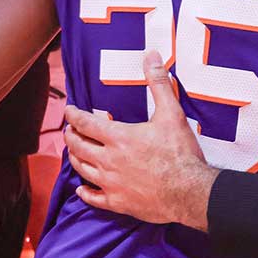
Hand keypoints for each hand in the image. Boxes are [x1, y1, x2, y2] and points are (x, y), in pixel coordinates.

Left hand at [63, 51, 217, 230]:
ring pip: (82, 170)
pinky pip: (93, 198)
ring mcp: (111, 183)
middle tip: (70, 130)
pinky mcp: (118, 202)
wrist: (189, 191)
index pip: (86, 123)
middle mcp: (108, 161)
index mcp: (118, 137)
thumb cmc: (180, 153)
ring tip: (74, 152)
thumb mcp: (171, 113)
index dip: (74, 115)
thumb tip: (151, 55)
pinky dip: (84, 192)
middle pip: (78, 147)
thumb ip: (158, 83)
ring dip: (74, 159)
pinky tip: (82, 190)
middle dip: (71, 136)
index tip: (68, 110)